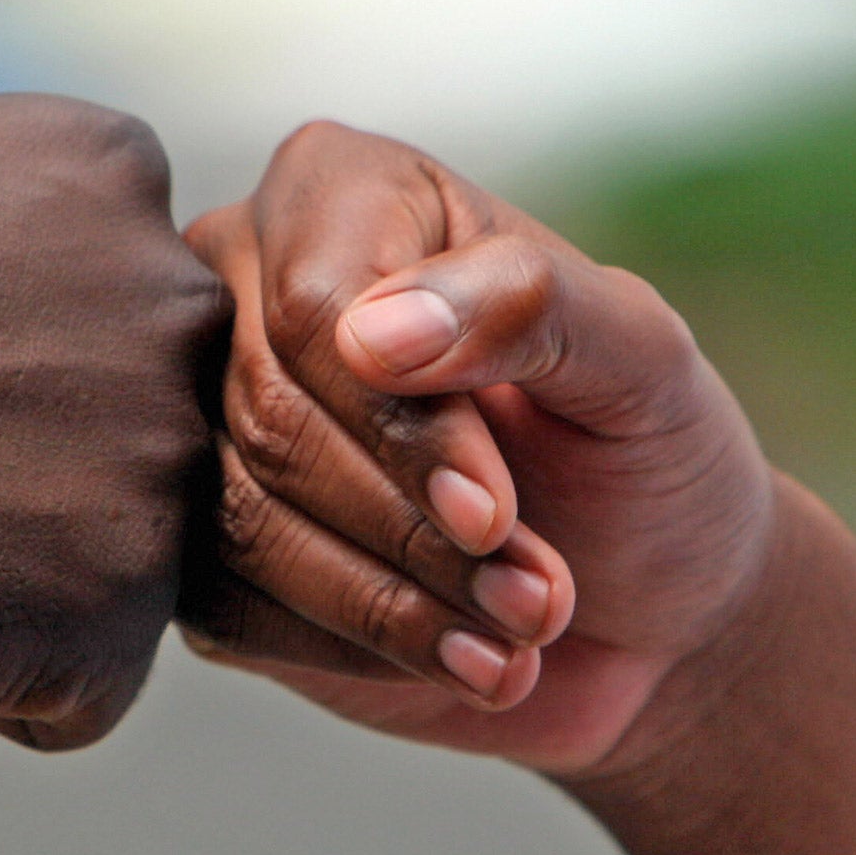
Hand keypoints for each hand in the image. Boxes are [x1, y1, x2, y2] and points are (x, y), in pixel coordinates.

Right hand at [0, 96, 224, 747]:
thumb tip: (13, 259)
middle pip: (142, 432)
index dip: (9, 371)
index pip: (126, 309)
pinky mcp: (125, 605)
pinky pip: (90, 688)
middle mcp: (169, 301)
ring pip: (124, 562)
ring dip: (17, 581)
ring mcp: (162, 454)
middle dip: (42, 472)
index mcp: (110, 174)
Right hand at [179, 122, 774, 778]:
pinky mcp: (205, 547)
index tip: (495, 510)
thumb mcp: (642, 361)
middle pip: (268, 416)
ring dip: (393, 603)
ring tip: (520, 632)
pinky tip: (461, 660)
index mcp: (339, 194)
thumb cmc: (645, 450)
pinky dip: (361, 648)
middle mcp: (245, 287)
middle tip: (539, 596)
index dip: (401, 424)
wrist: (650, 607)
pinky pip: (231, 608)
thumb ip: (530, 304)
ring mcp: (210, 418)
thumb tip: (372, 335)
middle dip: (413, 528)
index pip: (310, 304)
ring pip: (242, 520)